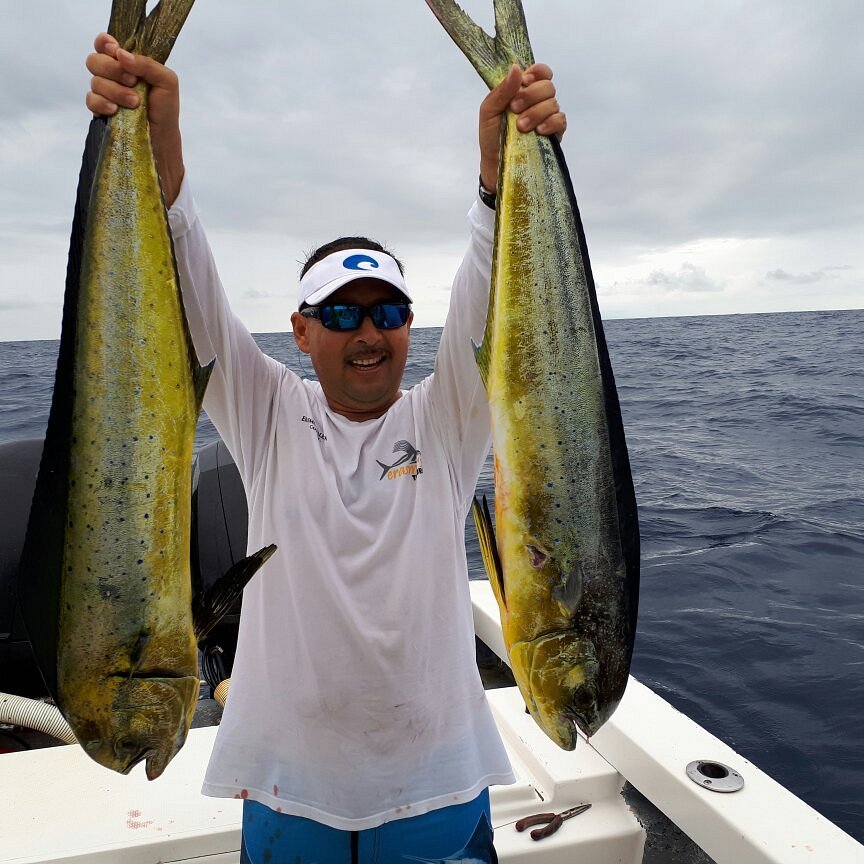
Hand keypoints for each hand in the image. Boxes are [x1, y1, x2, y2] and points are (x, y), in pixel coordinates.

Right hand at [85, 33, 184, 205]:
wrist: (161, 139)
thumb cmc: (165, 110)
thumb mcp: (167, 82)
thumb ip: (147, 63)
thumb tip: (121, 54)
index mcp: (128, 63)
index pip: (105, 44)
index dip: (105, 43)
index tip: (115, 50)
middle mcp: (113, 75)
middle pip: (95, 60)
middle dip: (112, 69)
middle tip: (132, 82)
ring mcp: (105, 93)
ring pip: (94, 81)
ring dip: (114, 90)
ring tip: (134, 103)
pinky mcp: (99, 110)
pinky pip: (90, 100)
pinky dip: (102, 103)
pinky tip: (115, 110)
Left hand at [478, 63, 566, 191]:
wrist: (495, 162)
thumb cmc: (491, 135)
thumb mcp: (489, 110)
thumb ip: (502, 89)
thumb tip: (516, 68)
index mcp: (523, 90)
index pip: (541, 72)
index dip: (537, 73)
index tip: (525, 81)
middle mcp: (538, 100)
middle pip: (548, 86)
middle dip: (531, 96)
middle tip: (514, 110)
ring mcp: (547, 116)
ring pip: (553, 103)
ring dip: (536, 113)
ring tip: (520, 127)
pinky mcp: (554, 132)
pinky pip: (560, 120)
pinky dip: (550, 123)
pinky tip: (538, 131)